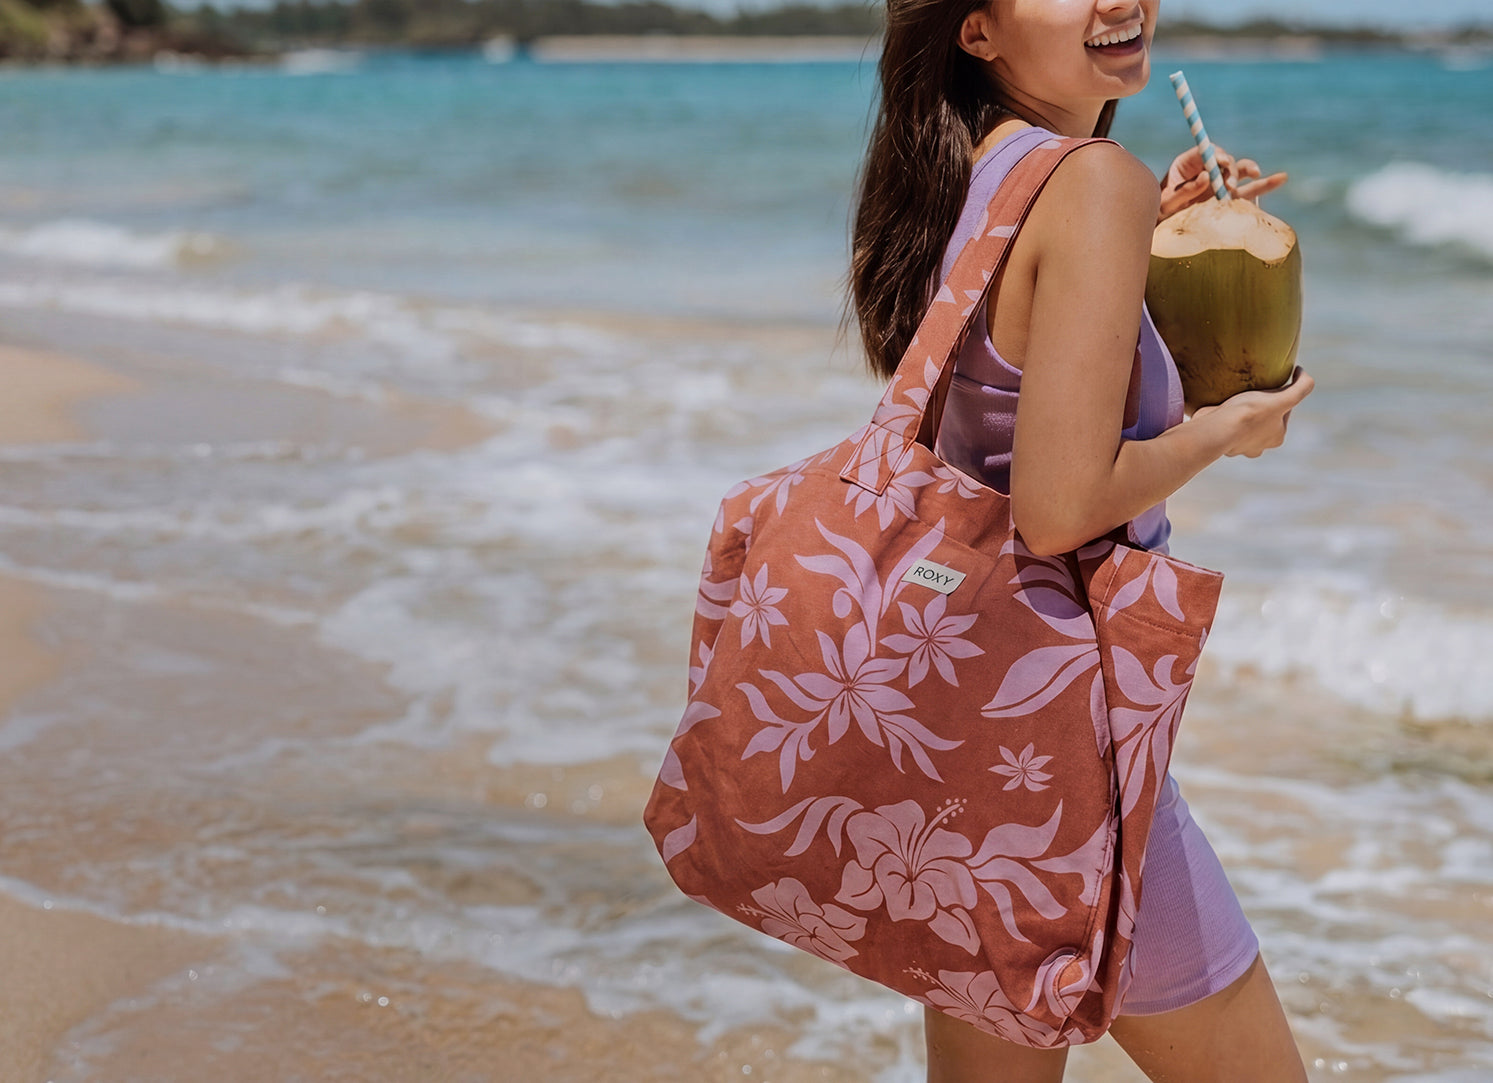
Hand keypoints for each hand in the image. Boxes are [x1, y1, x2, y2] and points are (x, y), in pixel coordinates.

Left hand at [1158, 143, 1287, 222]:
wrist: (1160, 230)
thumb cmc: (1158, 215)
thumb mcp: (1165, 204)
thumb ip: (1184, 191)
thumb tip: (1206, 177)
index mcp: (1187, 164)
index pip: (1207, 152)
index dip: (1217, 156)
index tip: (1221, 164)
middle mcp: (1206, 170)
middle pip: (1225, 162)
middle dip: (1231, 170)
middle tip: (1228, 186)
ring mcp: (1218, 183)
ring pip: (1239, 171)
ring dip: (1247, 171)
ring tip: (1256, 174)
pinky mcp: (1228, 198)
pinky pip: (1248, 190)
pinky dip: (1264, 184)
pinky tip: (1281, 178)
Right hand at [1189, 366, 1314, 457]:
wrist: (1215, 429)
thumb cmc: (1248, 414)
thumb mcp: (1281, 399)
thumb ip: (1301, 387)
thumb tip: (1303, 372)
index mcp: (1277, 438)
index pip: (1283, 410)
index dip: (1278, 395)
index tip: (1267, 386)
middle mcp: (1259, 446)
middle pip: (1264, 418)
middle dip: (1259, 406)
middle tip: (1250, 393)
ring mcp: (1238, 445)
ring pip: (1244, 424)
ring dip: (1241, 414)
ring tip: (1234, 400)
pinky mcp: (1220, 440)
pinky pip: (1225, 425)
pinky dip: (1224, 417)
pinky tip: (1219, 408)